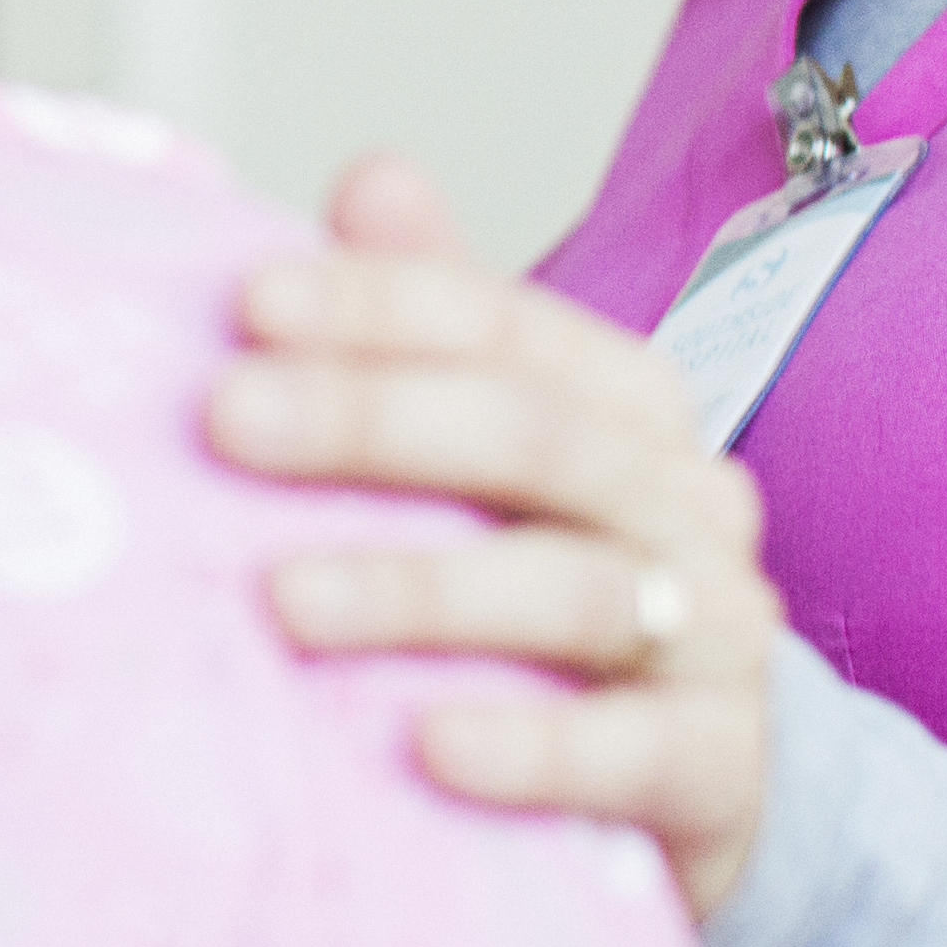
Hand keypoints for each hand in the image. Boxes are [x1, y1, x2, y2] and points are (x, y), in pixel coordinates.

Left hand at [210, 152, 781, 918]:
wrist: (716, 770)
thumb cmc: (562, 587)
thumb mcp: (501, 453)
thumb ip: (438, 330)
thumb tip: (371, 176)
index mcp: (628, 404)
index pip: (506, 326)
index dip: (382, 302)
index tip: (247, 301)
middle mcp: (684, 499)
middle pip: (534, 438)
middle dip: (373, 421)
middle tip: (225, 421)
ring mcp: (714, 632)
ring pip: (575, 592)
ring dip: (423, 592)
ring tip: (283, 602)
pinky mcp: (722, 765)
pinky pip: (634, 752)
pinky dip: (531, 748)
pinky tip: (424, 749)